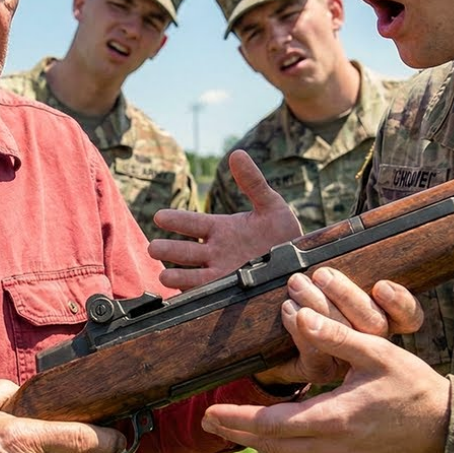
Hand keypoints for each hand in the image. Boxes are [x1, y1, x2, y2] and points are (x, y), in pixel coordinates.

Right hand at [149, 150, 300, 290]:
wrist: (300, 264)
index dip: (176, 220)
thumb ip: (253, 181)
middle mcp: (216, 252)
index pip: (192, 223)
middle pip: (186, 251)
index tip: (159, 217)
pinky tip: (181, 299)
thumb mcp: (270, 204)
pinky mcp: (229, 292)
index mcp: (221, 229)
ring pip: (191, 275)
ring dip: (177, 276)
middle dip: (169, 250)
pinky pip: (206, 296)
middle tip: (153, 248)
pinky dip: (193, 297)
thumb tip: (236, 153)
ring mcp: (221, 274)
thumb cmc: (283, 232)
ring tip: (163, 275)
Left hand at [200, 279, 449, 452]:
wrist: (443, 426)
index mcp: (334, 419)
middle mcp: (332, 448)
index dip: (238, 418)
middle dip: (238, 431)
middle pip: (271, 445)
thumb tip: (301, 318)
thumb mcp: (375, 352)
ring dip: (258, 441)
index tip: (211, 410)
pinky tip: (277, 434)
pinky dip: (283, 448)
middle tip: (210, 419)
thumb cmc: (412, 385)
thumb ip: (336, 336)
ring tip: (236, 424)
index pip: (272, 425)